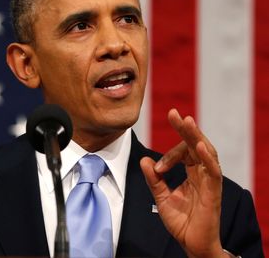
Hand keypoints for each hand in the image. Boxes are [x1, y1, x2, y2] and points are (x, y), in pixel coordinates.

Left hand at [140, 109, 228, 257]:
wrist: (191, 244)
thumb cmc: (181, 221)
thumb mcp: (162, 197)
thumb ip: (154, 179)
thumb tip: (144, 160)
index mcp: (191, 172)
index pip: (183, 152)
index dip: (170, 154)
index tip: (157, 168)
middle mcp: (201, 172)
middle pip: (195, 144)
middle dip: (184, 129)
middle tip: (173, 113)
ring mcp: (209, 180)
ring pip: (205, 152)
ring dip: (196, 136)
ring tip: (187, 121)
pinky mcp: (214, 191)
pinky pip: (213, 171)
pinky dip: (207, 157)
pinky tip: (199, 145)